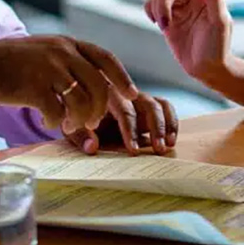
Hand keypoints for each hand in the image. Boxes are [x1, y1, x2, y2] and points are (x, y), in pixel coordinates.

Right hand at [0, 35, 137, 132]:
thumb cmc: (20, 66)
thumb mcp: (49, 55)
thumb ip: (74, 66)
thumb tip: (103, 93)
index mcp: (69, 44)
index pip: (106, 58)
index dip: (123, 77)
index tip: (133, 95)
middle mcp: (62, 52)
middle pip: (98, 84)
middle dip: (100, 108)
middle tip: (94, 121)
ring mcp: (48, 68)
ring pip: (81, 100)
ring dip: (79, 118)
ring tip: (69, 123)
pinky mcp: (33, 87)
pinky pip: (56, 111)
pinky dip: (56, 122)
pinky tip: (49, 121)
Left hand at [65, 92, 179, 154]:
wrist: (77, 103)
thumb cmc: (76, 117)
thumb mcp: (71, 126)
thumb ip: (79, 136)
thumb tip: (92, 148)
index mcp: (106, 95)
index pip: (124, 111)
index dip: (131, 131)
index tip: (134, 150)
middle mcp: (125, 93)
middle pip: (147, 105)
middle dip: (155, 128)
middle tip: (158, 149)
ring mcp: (137, 97)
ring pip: (158, 104)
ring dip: (165, 126)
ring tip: (167, 146)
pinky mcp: (147, 103)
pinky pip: (165, 107)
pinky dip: (171, 121)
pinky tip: (172, 140)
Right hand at [144, 0, 232, 80]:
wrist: (208, 68)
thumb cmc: (219, 46)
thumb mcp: (220, 20)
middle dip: (163, 3)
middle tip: (165, 25)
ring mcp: (178, 9)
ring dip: (156, 9)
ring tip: (163, 27)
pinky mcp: (167, 20)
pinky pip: (151, 5)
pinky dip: (149, 10)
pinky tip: (156, 22)